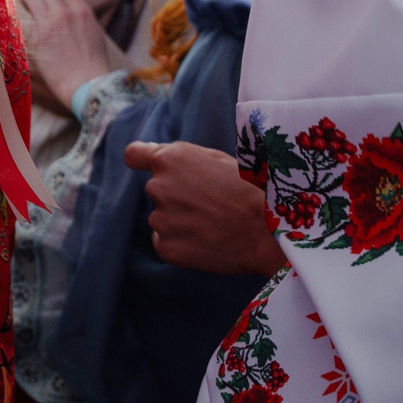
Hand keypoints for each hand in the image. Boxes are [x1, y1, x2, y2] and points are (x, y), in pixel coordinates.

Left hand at [10, 0, 112, 114]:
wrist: (87, 82)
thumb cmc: (92, 64)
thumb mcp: (93, 34)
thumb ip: (81, 19)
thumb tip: (70, 12)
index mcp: (82, 10)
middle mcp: (67, 11)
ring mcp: (52, 21)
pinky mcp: (39, 34)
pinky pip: (22, 11)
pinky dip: (14, 0)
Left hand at [125, 140, 283, 275]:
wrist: (269, 230)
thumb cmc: (250, 190)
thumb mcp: (218, 159)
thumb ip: (183, 156)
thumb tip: (155, 155)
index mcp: (169, 159)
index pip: (134, 155)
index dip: (142, 161)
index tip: (148, 167)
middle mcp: (157, 187)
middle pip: (157, 190)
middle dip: (176, 196)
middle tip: (210, 205)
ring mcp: (160, 219)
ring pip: (163, 218)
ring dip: (180, 222)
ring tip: (214, 225)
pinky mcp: (166, 248)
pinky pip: (166, 243)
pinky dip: (181, 244)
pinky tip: (207, 242)